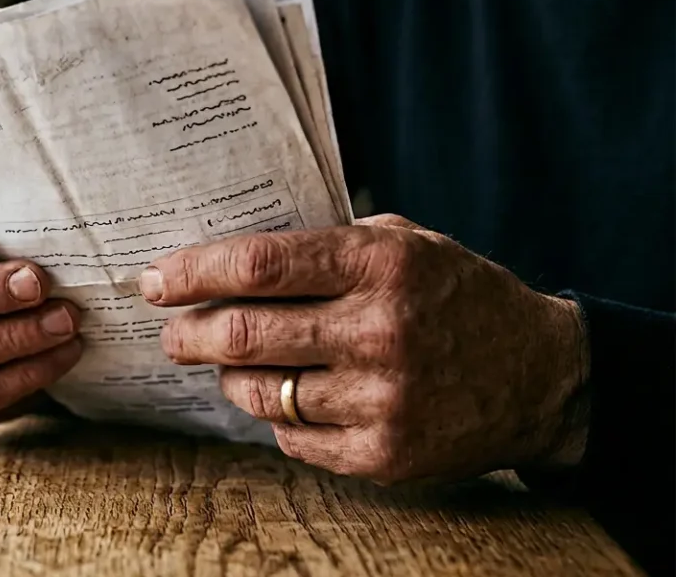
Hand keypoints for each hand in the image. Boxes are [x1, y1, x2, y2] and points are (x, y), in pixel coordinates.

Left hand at [141, 214, 590, 483]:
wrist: (541, 376)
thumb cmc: (457, 296)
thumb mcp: (405, 243)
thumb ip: (327, 244)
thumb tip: (226, 255)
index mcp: (381, 265)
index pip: (260, 265)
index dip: (195, 271)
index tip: (155, 279)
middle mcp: (380, 331)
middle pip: (244, 335)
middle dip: (189, 333)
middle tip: (172, 333)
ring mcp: (382, 399)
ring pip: (259, 392)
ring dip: (231, 377)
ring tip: (234, 364)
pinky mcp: (384, 454)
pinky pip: (291, 437)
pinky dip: (276, 417)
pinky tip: (289, 397)